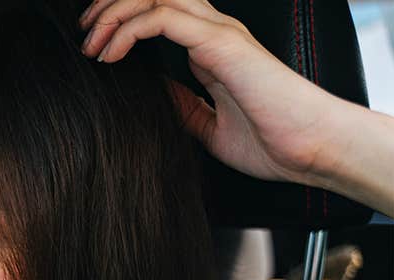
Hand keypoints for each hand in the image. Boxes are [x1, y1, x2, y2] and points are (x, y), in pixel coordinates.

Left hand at [79, 0, 393, 213]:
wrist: (310, 151)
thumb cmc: (271, 143)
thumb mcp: (206, 127)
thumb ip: (181, 106)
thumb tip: (150, 96)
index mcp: (211, 48)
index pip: (158, 12)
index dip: (120, 22)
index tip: (93, 49)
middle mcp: (214, 31)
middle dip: (110, 6)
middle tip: (83, 35)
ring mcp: (218, 33)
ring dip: (113, 13)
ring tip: (90, 41)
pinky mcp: (221, 43)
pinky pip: (162, 18)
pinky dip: (128, 30)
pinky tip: (110, 55)